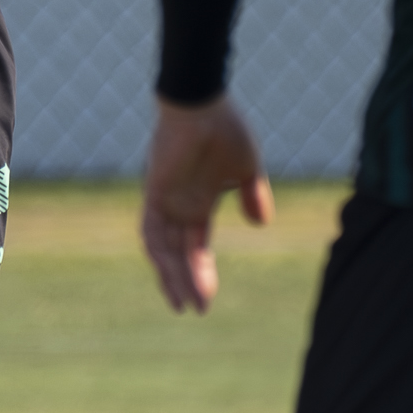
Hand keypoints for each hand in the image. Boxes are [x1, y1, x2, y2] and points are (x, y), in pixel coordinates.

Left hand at [141, 95, 273, 313]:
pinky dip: (158, 252)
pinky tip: (167, 271)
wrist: (204, 103)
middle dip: (187, 282)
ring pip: (164, 249)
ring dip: (173, 275)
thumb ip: (253, 195)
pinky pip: (150, 229)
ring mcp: (165, 200)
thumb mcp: (246, 169)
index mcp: (198, 203)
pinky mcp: (154, 192)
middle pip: (178, 255)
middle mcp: (178, 206)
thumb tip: (261, 224)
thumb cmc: (226, 129)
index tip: (206, 301)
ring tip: (184, 302)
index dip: (201, 273)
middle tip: (197, 310)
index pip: (196, 248)